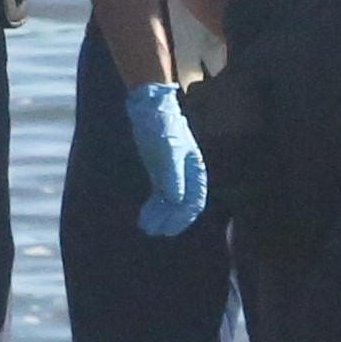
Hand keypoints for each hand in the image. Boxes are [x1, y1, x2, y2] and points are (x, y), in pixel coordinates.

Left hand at [126, 77, 212, 238]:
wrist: (151, 110)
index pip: (194, 202)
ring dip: (159, 216)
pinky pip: (159, 196)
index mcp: (196, 170)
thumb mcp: (169, 151)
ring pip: (169, 203)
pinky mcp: (160, 174)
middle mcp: (187, 176)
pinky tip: (144, 216)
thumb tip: (177, 201)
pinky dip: (153, 207)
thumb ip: (173, 176)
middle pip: (182, 206)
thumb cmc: (164, 127)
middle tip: (154, 231)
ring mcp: (173, 176)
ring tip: (146, 227)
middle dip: (169, 220)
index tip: (169, 230)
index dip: (183, 218)